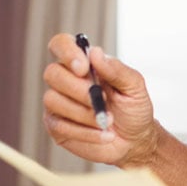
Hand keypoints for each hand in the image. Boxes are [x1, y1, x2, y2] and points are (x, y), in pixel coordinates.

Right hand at [42, 33, 158, 166]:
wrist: (134, 141)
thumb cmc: (134, 109)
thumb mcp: (134, 87)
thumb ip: (116, 70)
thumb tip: (95, 53)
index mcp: (84, 64)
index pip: (61, 44)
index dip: (67, 52)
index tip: (84, 68)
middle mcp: (66, 80)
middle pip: (52, 73)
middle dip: (79, 90)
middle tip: (102, 100)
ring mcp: (58, 103)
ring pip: (53, 100)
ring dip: (84, 114)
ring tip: (108, 121)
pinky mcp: (56, 126)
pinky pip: (59, 125)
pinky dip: (85, 132)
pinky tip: (103, 135)